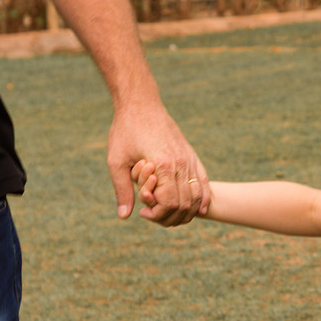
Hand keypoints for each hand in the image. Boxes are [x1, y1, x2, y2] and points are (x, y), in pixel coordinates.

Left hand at [108, 103, 209, 225]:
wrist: (141, 104)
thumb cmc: (125, 131)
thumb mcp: (116, 161)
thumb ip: (122, 189)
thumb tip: (125, 216)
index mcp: (163, 165)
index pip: (169, 202)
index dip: (158, 214)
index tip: (143, 213)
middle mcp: (181, 163)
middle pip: (185, 203)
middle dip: (171, 216)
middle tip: (154, 215)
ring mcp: (189, 159)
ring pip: (198, 195)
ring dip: (187, 211)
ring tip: (171, 215)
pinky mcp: (192, 155)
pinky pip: (203, 181)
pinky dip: (203, 198)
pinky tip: (200, 209)